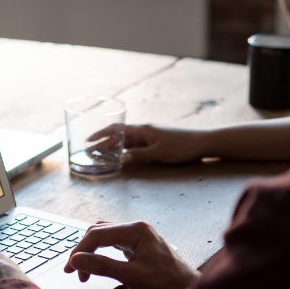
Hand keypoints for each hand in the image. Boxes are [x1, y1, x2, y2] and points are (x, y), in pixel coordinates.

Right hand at [63, 221, 197, 288]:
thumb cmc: (167, 285)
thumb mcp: (131, 276)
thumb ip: (102, 266)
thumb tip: (76, 260)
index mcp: (135, 230)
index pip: (97, 234)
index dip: (80, 251)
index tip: (70, 269)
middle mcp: (137, 228)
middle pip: (99, 232)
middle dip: (83, 250)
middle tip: (73, 271)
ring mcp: (139, 236)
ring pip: (105, 236)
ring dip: (92, 251)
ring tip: (83, 270)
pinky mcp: (140, 245)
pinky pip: (115, 243)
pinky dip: (102, 252)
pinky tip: (98, 264)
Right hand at [93, 124, 208, 164]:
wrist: (201, 143)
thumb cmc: (181, 146)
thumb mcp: (159, 152)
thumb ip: (139, 155)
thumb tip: (121, 159)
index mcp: (142, 130)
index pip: (116, 129)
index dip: (101, 134)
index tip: (88, 140)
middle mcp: (143, 131)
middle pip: (118, 135)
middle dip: (103, 142)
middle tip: (89, 151)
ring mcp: (148, 137)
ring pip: (125, 141)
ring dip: (112, 147)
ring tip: (100, 155)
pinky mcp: (154, 143)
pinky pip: (134, 146)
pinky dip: (124, 151)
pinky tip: (119, 157)